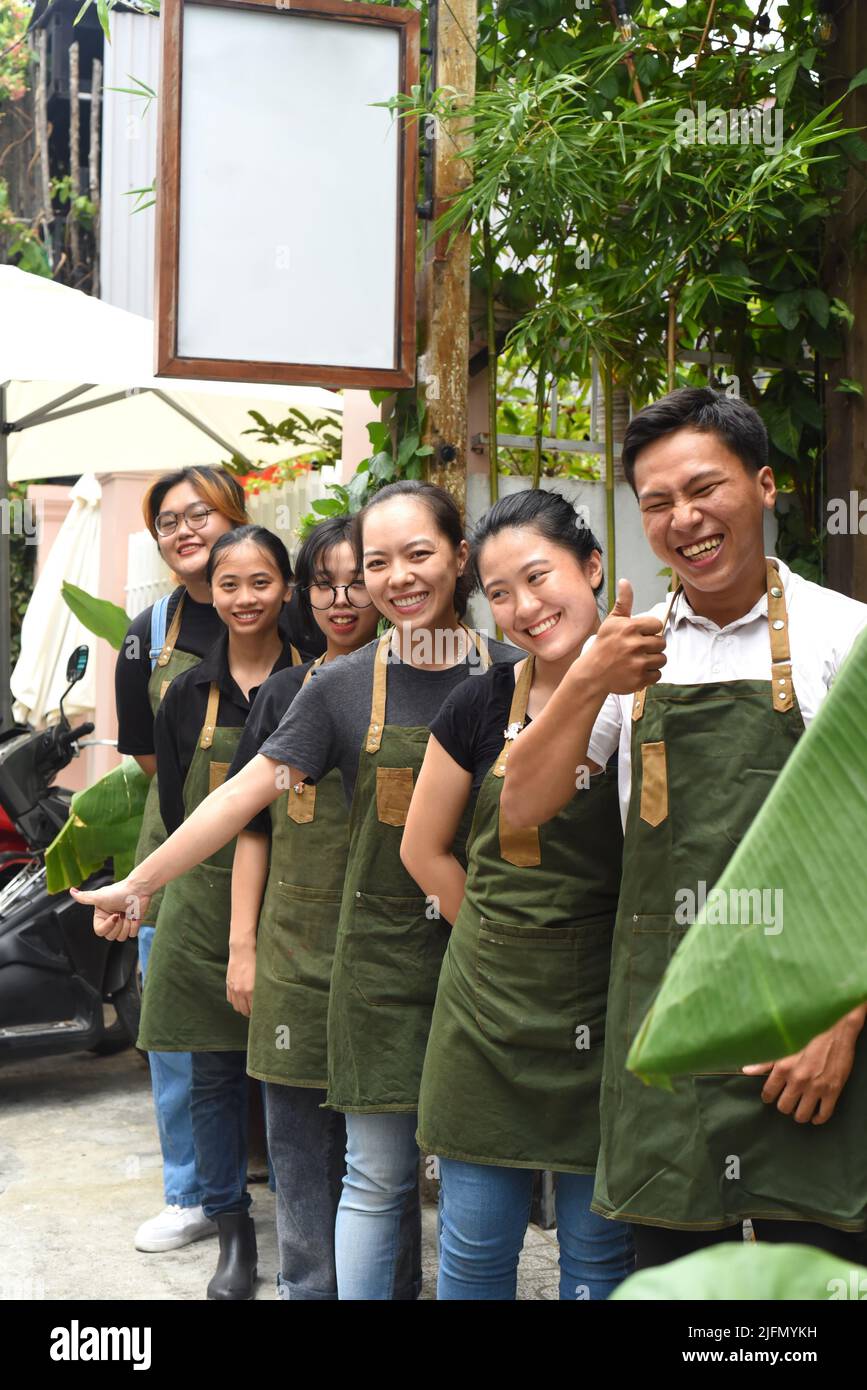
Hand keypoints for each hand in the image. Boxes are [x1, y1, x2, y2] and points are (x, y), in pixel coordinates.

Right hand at [70, 879, 150, 940]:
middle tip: (120, 913)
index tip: (114, 915)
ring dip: (126, 925)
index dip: (108, 926)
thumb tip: (71, 891)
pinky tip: (134, 915)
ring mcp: (122, 924)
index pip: (100, 932)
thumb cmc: (119, 891)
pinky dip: (134, 925)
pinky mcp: (133, 924)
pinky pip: (132, 934)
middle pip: (110, 937)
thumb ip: (84, 897)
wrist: (138, 889)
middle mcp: (110, 921)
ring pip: (121, 938)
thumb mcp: (99, 896)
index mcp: (101, 916)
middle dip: (117, 926)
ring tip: (127, 913)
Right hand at [226, 943, 255, 1016]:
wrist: (243, 950)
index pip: (253, 1009)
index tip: (261, 1013)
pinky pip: (230, 999)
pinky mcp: (228, 984)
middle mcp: (241, 991)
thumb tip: (264, 1000)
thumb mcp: (262, 976)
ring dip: (242, 1008)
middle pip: (244, 1011)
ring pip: (237, 1007)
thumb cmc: (256, 961)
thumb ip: (261, 989)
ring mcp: (233, 988)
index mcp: (251, 990)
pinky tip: (240, 999)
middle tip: (255, 1012)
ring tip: (248, 1006)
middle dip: (250, 1013)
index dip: (257, 1013)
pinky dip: (235, 1001)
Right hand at [584, 579, 666, 695]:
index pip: (657, 625)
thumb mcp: (612, 622)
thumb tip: (625, 581)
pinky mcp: (640, 679)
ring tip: (638, 660)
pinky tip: (637, 671)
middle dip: (652, 646)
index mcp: (630, 628)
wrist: (592, 673)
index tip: (639, 635)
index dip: (650, 630)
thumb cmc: (604, 645)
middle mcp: (635, 645)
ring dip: (653, 660)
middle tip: (637, 649)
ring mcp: (638, 663)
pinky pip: (658, 674)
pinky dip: (650, 674)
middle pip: (662, 643)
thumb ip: (624, 602)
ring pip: (662, 659)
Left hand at [742, 1006, 866, 1123]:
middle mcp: (798, 1080)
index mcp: (784, 1068)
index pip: (768, 1093)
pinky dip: (818, 1118)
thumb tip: (745, 1070)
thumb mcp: (785, 1048)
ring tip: (801, 1108)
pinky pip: (823, 1115)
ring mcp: (816, 1088)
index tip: (771, 1097)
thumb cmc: (809, 1039)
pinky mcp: (832, 1092)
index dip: (768, 1097)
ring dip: (800, 1114)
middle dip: (785, 1106)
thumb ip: (765, 1062)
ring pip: (802, 1115)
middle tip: (789, 1101)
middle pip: (784, 1107)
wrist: (837, 1036)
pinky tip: (815, 1115)